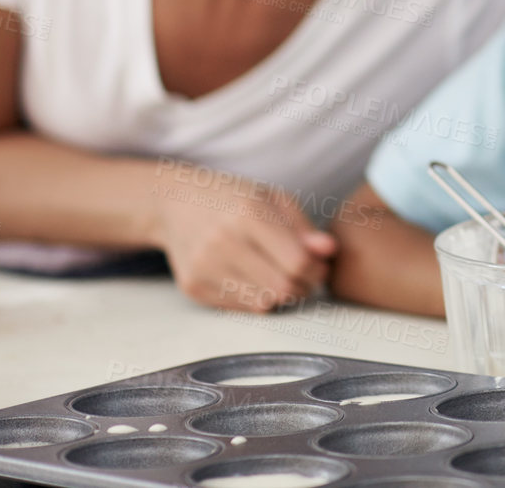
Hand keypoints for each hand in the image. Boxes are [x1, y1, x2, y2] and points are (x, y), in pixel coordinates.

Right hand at [150, 167, 335, 311]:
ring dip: (282, 296)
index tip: (320, 265)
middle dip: (303, 287)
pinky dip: (257, 299)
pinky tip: (256, 279)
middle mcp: (222, 243)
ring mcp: (204, 268)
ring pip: (263, 303)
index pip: (297, 261)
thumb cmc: (235, 198)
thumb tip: (329, 251)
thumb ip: (303, 228)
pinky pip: (240, 307)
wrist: (175, 204)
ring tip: (282, 277)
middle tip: (306, 276)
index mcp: (248, 214)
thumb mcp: (273, 199)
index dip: (317, 270)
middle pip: (282, 287)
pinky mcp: (193, 287)